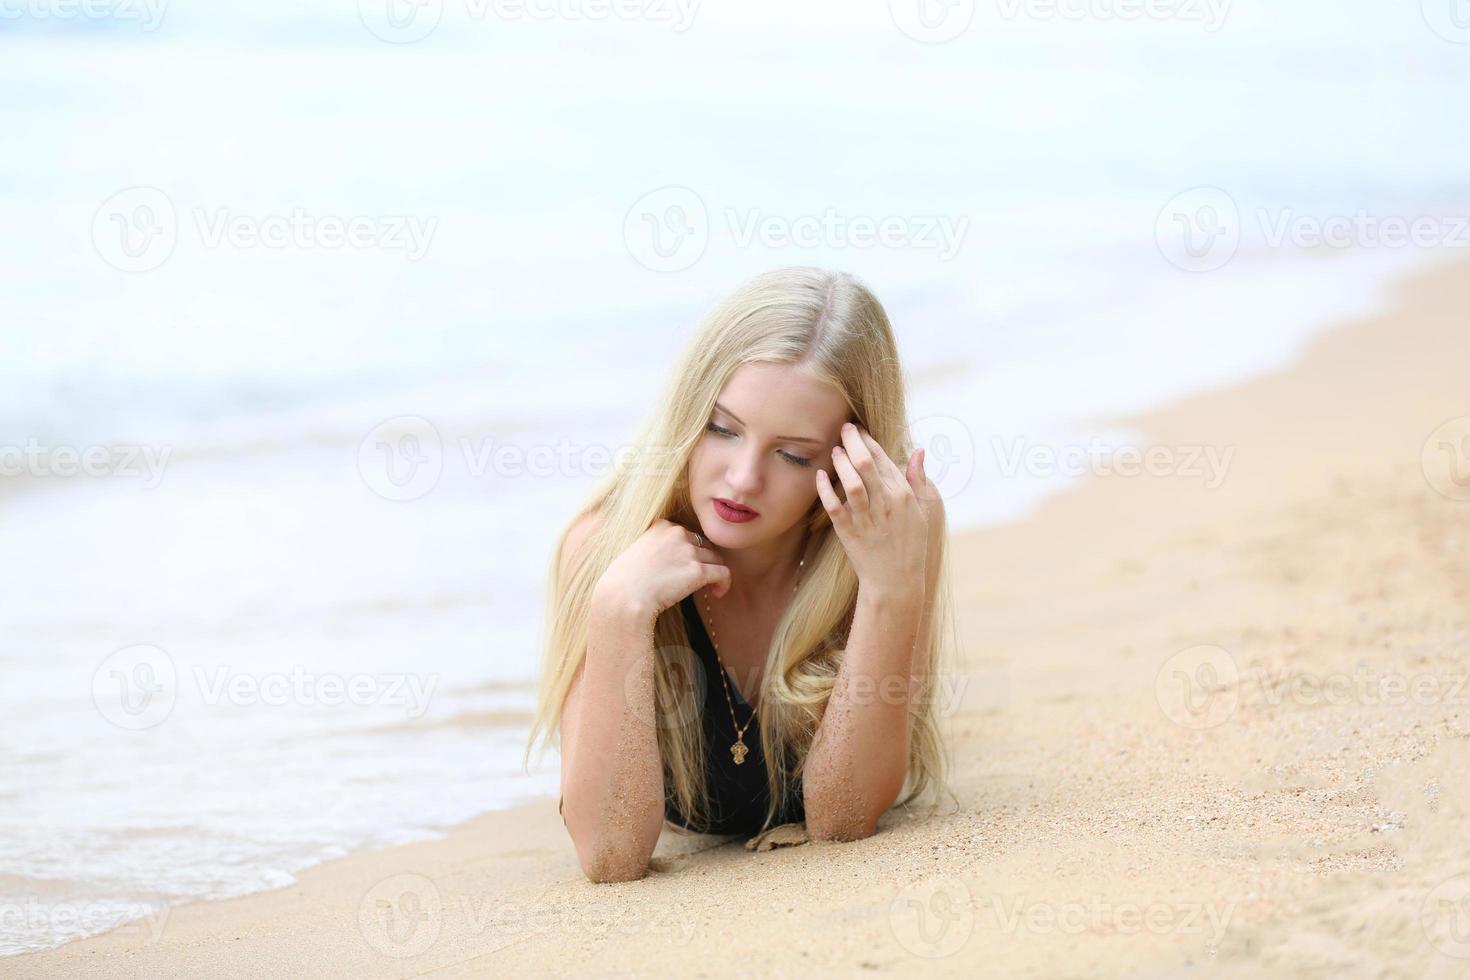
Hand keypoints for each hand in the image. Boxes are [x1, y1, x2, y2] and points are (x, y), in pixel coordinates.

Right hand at [593, 518, 730, 621]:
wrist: (622, 597)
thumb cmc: (622, 582)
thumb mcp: (634, 553)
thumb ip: (653, 548)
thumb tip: (668, 562)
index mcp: (661, 526)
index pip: (686, 534)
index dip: (689, 551)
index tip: (684, 567)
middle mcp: (677, 533)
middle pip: (703, 544)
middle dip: (703, 560)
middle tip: (697, 579)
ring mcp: (688, 551)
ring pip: (715, 558)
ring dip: (713, 572)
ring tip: (709, 588)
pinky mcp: (698, 570)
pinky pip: (723, 573)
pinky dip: (724, 583)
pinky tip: (717, 593)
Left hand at [815, 422, 936, 596]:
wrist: (897, 582)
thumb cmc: (911, 544)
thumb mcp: (924, 511)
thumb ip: (919, 480)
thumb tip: (918, 451)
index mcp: (904, 495)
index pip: (883, 458)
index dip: (869, 440)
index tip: (859, 429)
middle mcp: (886, 504)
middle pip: (866, 464)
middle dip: (853, 441)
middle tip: (843, 428)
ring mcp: (867, 519)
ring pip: (852, 483)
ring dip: (841, 462)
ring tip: (834, 450)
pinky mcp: (850, 534)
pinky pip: (835, 508)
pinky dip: (826, 490)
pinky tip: (820, 476)